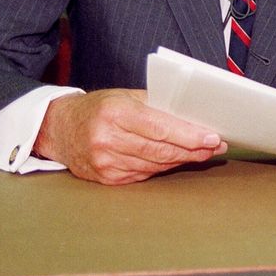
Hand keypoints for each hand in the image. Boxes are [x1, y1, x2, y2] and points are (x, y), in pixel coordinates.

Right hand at [32, 88, 226, 184]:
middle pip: (160, 150)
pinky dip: (163, 167)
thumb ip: (155, 104)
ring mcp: (105, 163)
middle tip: (215, 146)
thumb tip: (192, 116)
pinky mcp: (106, 179)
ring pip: (155, 165)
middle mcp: (107, 139)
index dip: (189, 135)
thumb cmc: (98, 108)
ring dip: (182, 160)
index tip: (211, 137)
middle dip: (192, 149)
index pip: (159, 127)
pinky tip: (176, 160)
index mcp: (114, 113)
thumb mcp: (124, 96)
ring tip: (203, 154)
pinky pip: (144, 174)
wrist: (59, 129)